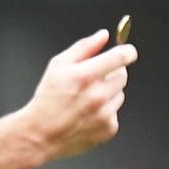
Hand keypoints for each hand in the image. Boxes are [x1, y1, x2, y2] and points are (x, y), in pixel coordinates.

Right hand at [23, 29, 137, 160]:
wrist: (41, 133)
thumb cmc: (47, 98)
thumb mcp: (58, 65)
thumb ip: (83, 47)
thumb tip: (103, 36)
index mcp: (85, 76)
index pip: (121, 57)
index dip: (127, 51)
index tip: (127, 51)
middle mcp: (98, 95)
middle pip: (123, 75)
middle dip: (111, 73)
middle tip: (92, 79)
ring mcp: (105, 113)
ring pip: (120, 94)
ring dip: (108, 93)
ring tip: (86, 99)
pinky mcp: (109, 128)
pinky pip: (115, 112)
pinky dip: (105, 111)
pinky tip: (88, 113)